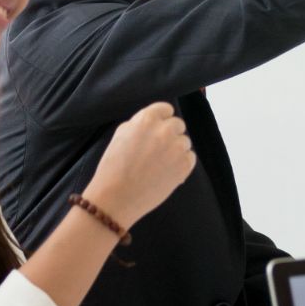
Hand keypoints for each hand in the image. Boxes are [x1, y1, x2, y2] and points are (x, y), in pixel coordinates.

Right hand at [86, 102, 195, 226]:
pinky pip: (190, 158)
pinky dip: (182, 163)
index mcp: (147, 119)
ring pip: (185, 142)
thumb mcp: (121, 135)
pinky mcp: (184, 165)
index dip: (162, 119)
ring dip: (176, 149)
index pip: (166, 109)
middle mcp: (165, 130)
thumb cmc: (113, 167)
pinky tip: (168, 171)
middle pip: (178, 124)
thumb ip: (139, 124)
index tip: (159, 128)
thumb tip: (153, 123)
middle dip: (170, 134)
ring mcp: (176, 147)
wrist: (117, 196)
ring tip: (161, 163)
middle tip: (159, 148)